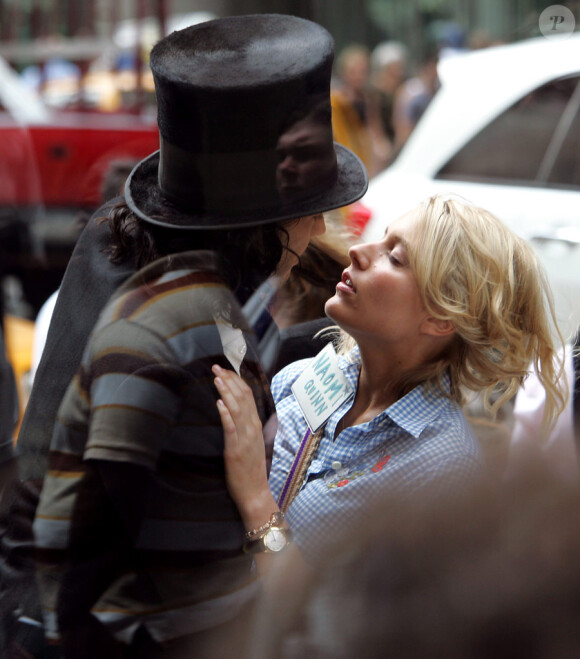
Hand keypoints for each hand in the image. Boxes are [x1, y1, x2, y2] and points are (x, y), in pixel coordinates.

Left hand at [212, 365, 269, 512]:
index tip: (226, 370)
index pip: (248, 396)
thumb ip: (246, 425)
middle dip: (229, 380)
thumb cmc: (251, 468)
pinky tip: (219, 403)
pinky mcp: (235, 450)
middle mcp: (252, 428)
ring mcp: (245, 438)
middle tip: (216, 367)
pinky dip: (226, 414)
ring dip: (226, 391)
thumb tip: (234, 408)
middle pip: (242, 398)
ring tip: (216, 378)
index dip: (237, 381)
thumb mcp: (251, 442)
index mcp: (256, 425)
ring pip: (237, 409)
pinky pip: (231, 428)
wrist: (255, 492)